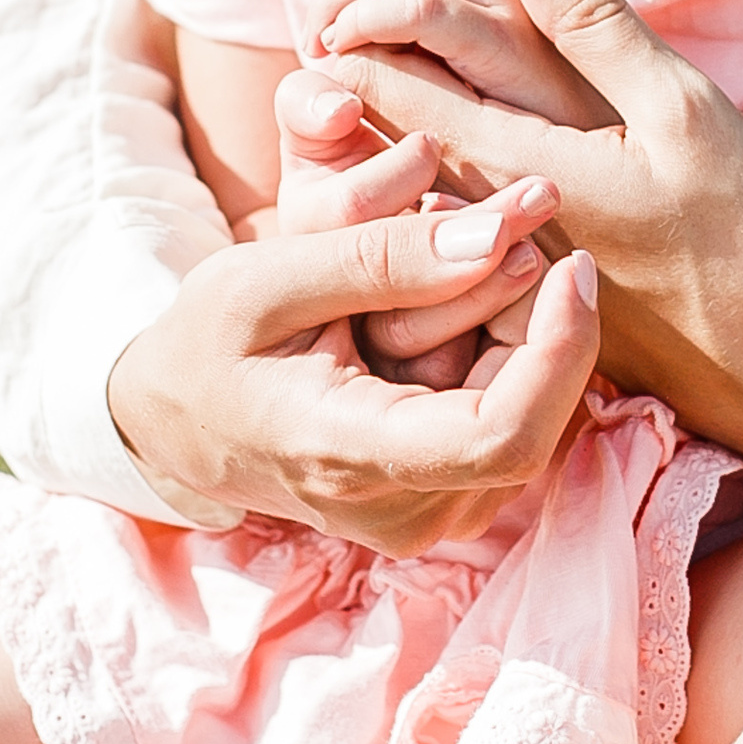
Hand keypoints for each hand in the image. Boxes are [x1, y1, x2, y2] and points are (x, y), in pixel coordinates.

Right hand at [106, 186, 598, 553]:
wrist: (175, 422)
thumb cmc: (208, 342)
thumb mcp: (266, 277)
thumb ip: (381, 258)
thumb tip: (499, 240)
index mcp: (348, 459)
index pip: (501, 434)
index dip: (558, 347)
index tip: (567, 261)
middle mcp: (401, 513)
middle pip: (532, 414)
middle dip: (534, 312)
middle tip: (501, 224)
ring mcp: (426, 519)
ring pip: (531, 417)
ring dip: (518, 329)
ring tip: (456, 261)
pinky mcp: (444, 506)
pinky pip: (510, 424)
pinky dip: (501, 357)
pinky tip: (453, 310)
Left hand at [311, 0, 742, 465]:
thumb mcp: (682, 108)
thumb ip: (593, 19)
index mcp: (512, 169)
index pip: (380, 88)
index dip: (350, 27)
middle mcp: (485, 227)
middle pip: (372, 141)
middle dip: (352, 70)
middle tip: (342, 13)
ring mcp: (503, 271)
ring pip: (404, 183)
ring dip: (387, 119)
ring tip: (382, 59)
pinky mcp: (528, 299)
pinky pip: (448, 223)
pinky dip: (432, 168)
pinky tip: (462, 133)